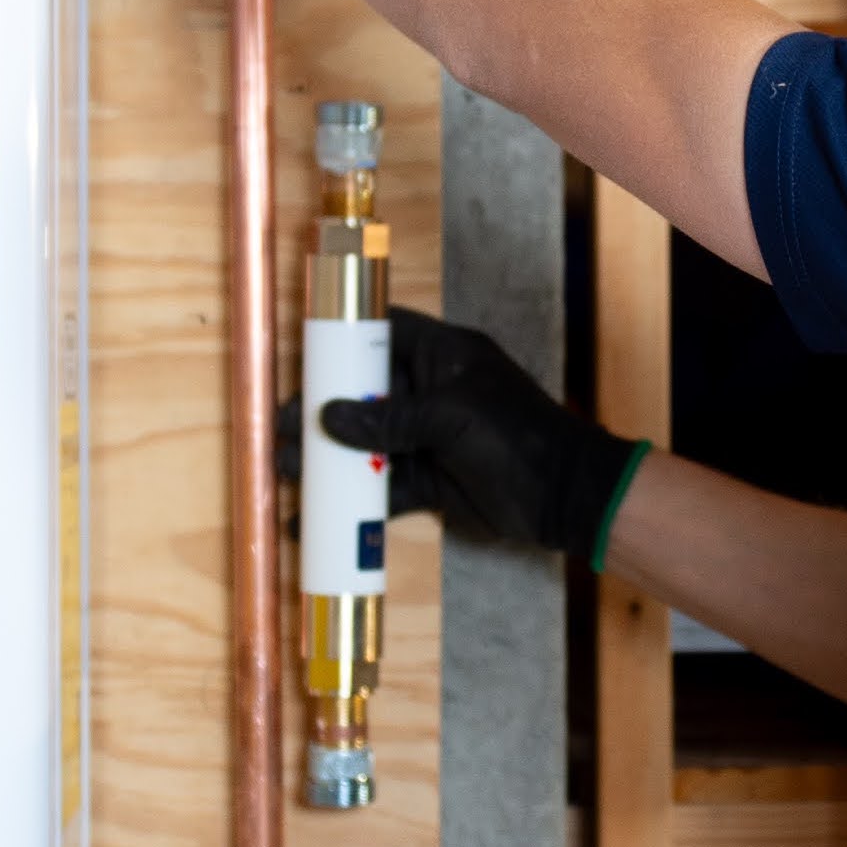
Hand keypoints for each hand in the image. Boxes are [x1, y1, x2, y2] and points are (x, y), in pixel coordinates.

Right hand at [283, 305, 649, 565]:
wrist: (565, 498)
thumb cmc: (515, 437)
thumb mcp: (452, 417)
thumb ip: (390, 419)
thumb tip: (329, 417)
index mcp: (443, 356)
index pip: (386, 331)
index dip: (346, 338)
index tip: (303, 353)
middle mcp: (431, 392)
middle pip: (366, 393)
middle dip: (323, 409)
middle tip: (280, 427)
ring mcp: (429, 438)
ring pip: (368, 443)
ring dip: (330, 457)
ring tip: (287, 470)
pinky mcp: (430, 482)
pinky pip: (384, 487)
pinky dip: (354, 502)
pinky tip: (318, 515)